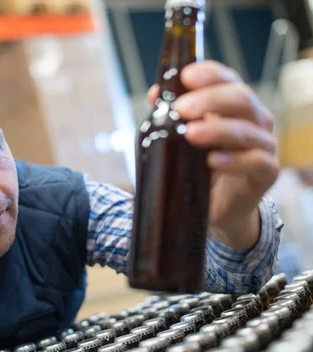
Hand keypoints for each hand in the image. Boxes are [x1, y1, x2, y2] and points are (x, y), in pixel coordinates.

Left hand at [147, 60, 278, 249]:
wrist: (217, 206)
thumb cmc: (199, 167)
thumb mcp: (181, 140)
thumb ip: (171, 116)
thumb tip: (155, 94)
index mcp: (233, 106)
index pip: (227, 79)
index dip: (210, 74)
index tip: (186, 76)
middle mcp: (254, 120)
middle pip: (240, 98)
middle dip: (209, 100)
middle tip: (181, 109)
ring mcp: (263, 145)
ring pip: (248, 130)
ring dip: (217, 130)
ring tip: (191, 134)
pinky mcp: (267, 172)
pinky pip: (257, 162)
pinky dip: (234, 160)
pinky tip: (213, 161)